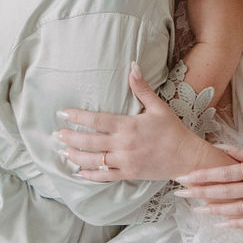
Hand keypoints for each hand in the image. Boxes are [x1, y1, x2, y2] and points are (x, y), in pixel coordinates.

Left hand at [57, 65, 207, 181]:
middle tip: (57, 134)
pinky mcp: (128, 173)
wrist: (186, 157)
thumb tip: (133, 66)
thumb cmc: (172, 130)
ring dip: (76, 156)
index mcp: (128, 126)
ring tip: (63, 152)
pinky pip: (105, 176)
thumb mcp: (158, 107)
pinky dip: (90, 175)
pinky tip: (79, 173)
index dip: (77, 117)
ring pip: (93, 160)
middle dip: (70, 138)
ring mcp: (124, 161)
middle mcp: (123, 144)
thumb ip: (141, 88)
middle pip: (89, 142)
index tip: (63, 113)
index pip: (96, 120)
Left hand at [175, 145, 242, 224]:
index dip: (204, 175)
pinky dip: (234, 224)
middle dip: (200, 191)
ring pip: (235, 208)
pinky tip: (219, 224)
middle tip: (180, 191)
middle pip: (225, 191)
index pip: (226, 172)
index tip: (186, 176)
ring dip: (213, 209)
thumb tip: (221, 148)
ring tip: (195, 208)